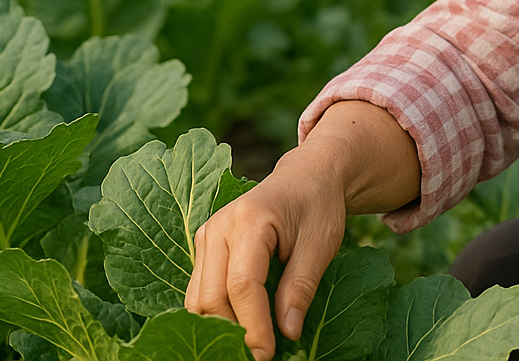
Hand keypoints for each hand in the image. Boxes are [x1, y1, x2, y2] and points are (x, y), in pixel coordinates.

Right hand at [184, 99, 419, 360]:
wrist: (307, 176)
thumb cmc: (318, 206)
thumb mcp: (321, 245)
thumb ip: (301, 288)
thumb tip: (287, 334)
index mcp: (250, 220)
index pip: (242, 286)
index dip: (253, 326)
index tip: (267, 355)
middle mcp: (219, 227)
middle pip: (210, 296)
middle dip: (232, 333)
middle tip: (259, 356)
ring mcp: (207, 235)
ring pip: (197, 297)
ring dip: (220, 326)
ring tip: (250, 344)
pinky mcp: (205, 246)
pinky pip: (201, 288)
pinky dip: (216, 312)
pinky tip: (240, 326)